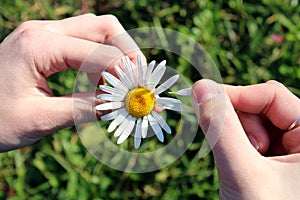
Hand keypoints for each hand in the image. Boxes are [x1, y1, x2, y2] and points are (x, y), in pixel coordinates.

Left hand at [0, 14, 143, 151]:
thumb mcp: (39, 119)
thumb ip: (83, 110)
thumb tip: (119, 105)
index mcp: (38, 46)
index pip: (99, 52)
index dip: (126, 72)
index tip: (141, 93)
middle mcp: (43, 31)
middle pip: (103, 27)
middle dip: (128, 53)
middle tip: (138, 81)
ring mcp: (45, 33)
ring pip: (97, 29)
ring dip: (116, 54)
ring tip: (120, 85)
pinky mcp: (47, 42)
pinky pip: (85, 41)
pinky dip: (102, 58)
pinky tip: (102, 82)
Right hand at [192, 79, 299, 198]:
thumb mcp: (243, 171)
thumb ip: (220, 127)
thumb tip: (201, 87)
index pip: (271, 95)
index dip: (234, 95)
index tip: (201, 100)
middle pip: (264, 108)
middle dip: (239, 125)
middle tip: (232, 153)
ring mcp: (296, 151)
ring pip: (256, 124)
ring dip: (239, 140)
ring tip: (241, 169)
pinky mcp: (281, 161)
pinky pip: (255, 141)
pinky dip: (241, 149)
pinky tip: (242, 168)